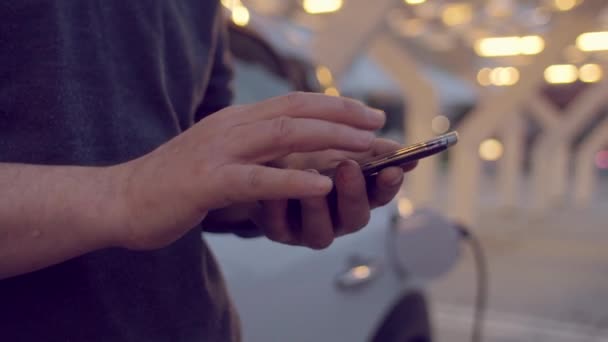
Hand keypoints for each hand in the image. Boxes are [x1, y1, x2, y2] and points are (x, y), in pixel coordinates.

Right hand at [112, 92, 385, 249]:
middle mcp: (230, 127)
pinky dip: (292, 181)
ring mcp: (218, 152)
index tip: (367, 115)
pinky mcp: (206, 182)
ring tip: (365, 147)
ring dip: (330, 141)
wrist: (120, 198)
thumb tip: (288, 151)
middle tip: (379, 126)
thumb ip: (249, 147)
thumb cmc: (173, 181)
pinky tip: (322, 185)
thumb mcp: (217, 154)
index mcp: (235, 120)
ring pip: (284, 138)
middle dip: (344, 117)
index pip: (293, 103)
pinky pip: (256, 179)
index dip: (334, 106)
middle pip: (297, 112)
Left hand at [248, 139, 416, 248]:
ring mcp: (307, 229)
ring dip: (318, 205)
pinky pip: (278, 226)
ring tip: (312, 174)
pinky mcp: (277, 231)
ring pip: (320, 231)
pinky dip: (278, 207)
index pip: (380, 196)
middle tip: (348, 167)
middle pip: (355, 218)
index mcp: (357, 197)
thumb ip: (372, 151)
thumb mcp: (339, 148)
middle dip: (353, 193)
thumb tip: (408, 154)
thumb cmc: (308, 155)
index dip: (388, 186)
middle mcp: (337, 219)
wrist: (263, 166)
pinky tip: (276, 190)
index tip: (393, 169)